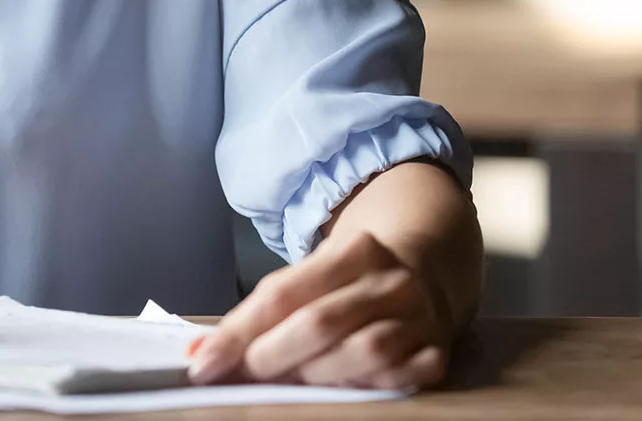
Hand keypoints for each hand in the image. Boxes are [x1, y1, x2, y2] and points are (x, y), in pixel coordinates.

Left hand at [189, 231, 453, 390]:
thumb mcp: (311, 276)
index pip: (283, 293)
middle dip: (272, 355)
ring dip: (316, 376)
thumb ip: (263, 311)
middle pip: (320, 322)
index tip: (204, 362)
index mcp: (354, 251)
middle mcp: (390, 281)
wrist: (426, 272)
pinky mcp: (438, 353)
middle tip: (244, 376)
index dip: (239, 331)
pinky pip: (399, 378)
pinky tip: (340, 391)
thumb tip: (203, 352)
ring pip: (364, 353)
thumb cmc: (350, 282)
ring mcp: (421, 318)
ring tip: (289, 384)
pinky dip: (365, 388)